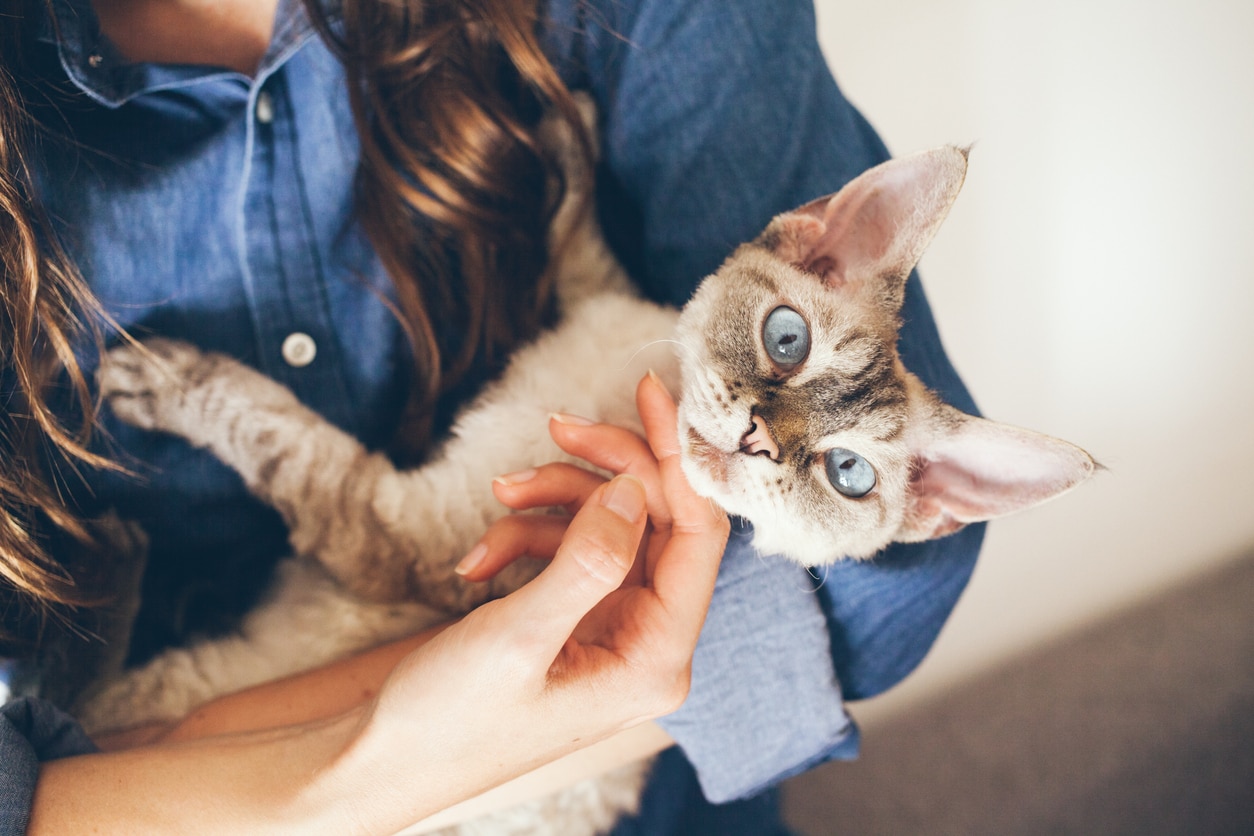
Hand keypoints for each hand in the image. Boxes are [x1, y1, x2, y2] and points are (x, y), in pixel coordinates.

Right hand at [336, 372, 728, 828]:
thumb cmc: (448, 722)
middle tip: (555, 427)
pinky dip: (523, 535)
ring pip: (607, 522)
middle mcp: (645, 640)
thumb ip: (588, 559)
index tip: (647, 392)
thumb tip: (636, 486)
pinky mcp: (574, 613)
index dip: (677, 456)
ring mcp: (611, 625)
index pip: (698, 534)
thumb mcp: (518, 638)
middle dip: (601, 468)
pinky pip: (569, 546)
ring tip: (499, 499)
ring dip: (551, 500)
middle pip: (654, 516)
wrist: (382, 759)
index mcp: (655, 658)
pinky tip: (478, 559)